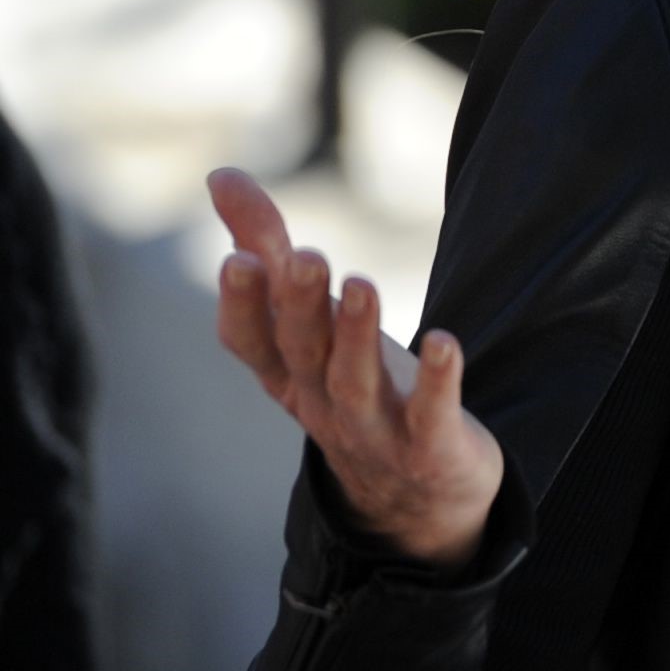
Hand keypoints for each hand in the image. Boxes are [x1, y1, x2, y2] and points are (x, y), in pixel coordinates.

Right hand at [208, 168, 503, 567]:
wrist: (418, 495)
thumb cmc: (355, 385)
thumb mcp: (309, 324)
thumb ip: (269, 247)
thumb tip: (220, 175)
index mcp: (287, 374)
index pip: (251, 342)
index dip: (243, 306)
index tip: (239, 258)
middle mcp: (322, 403)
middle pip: (303, 353)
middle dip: (300, 306)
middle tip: (307, 256)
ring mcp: (375, 430)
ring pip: (356, 382)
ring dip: (356, 334)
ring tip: (360, 284)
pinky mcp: (431, 448)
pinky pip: (432, 415)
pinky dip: (438, 381)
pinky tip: (447, 341)